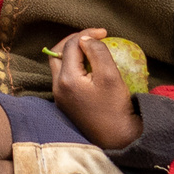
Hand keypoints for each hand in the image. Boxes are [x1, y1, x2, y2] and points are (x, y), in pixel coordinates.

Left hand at [50, 28, 140, 150]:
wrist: (116, 140)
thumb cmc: (116, 108)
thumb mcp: (111, 76)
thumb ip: (97, 53)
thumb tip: (85, 39)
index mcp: (66, 79)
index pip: (71, 46)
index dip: (86, 34)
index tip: (105, 33)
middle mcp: (57, 87)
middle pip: (58, 54)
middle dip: (74, 41)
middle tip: (93, 38)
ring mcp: (60, 96)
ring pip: (59, 65)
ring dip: (73, 54)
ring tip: (91, 50)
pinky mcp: (66, 103)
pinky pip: (65, 77)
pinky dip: (75, 66)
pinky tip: (90, 66)